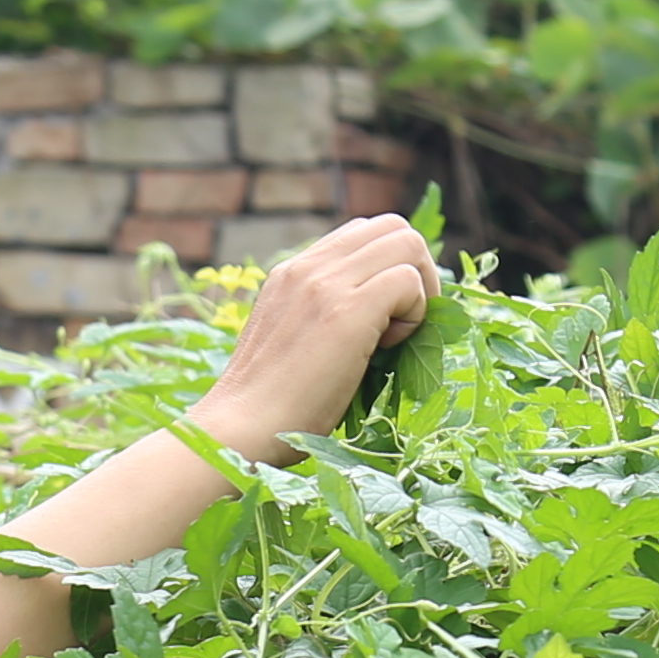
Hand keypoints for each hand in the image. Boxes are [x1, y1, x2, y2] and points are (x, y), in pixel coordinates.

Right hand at [199, 216, 442, 458]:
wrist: (238, 431)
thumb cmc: (269, 406)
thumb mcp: (292, 341)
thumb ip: (324, 316)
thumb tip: (381, 320)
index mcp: (292, 271)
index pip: (361, 234)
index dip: (388, 267)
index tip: (386, 316)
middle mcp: (307, 265)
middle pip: (392, 226)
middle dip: (416, 269)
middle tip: (406, 321)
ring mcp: (325, 284)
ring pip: (407, 243)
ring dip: (420, 288)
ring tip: (396, 335)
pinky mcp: (345, 311)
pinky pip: (408, 280)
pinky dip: (415, 313)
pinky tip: (388, 347)